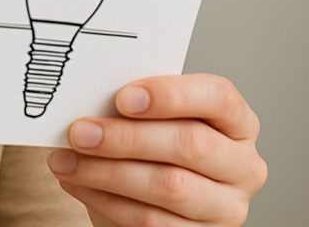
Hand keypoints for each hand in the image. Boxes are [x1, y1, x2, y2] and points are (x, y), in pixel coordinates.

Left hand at [47, 73, 266, 225]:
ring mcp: (228, 207)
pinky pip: (151, 221)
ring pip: (169, 187)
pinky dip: (106, 201)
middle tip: (78, 132)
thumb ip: (136, 106)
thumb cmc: (153, 149)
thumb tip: (89, 96)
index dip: (171, 95)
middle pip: (190, 144)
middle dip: (126, 137)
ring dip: (106, 172)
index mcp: (236, 122)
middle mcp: (243, 166)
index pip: (218, 98)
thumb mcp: (152, 121)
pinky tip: (77, 184)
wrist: (151, 200)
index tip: (122, 98)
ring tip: (65, 160)